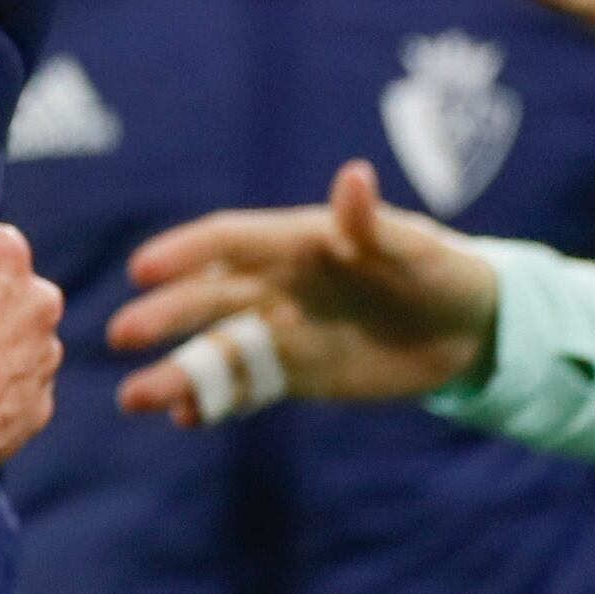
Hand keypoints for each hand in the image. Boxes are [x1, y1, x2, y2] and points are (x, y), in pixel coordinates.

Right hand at [112, 159, 500, 421]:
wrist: (472, 331)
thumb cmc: (442, 272)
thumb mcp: (417, 248)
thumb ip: (374, 224)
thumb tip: (353, 177)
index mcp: (293, 242)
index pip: (227, 242)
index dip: (185, 253)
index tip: (142, 268)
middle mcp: (275, 286)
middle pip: (208, 300)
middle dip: (164, 316)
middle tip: (122, 334)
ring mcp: (283, 333)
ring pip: (218, 351)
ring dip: (176, 371)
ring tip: (135, 398)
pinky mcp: (299, 375)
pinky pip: (249, 389)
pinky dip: (217, 402)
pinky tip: (185, 416)